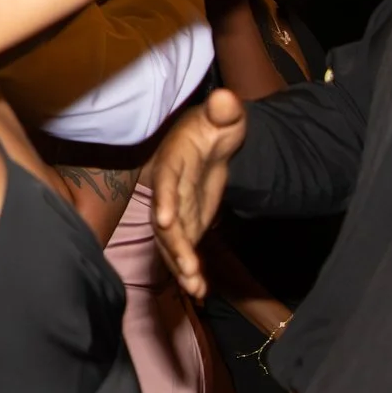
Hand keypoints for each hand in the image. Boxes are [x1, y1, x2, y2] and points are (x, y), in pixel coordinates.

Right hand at [153, 89, 248, 297]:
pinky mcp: (186, 223)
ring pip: (172, 241)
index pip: (167, 181)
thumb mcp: (225, 115)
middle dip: (175, 246)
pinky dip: (190, 269)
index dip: (165, 200)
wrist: (211, 141)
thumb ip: (224, 111)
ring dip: (181, 265)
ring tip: (196, 288)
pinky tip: (201, 291)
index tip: (166, 221)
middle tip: (189, 271)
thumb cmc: (216, 125)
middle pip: (166, 220)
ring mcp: (175, 208)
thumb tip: (226, 101)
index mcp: (174, 160)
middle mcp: (168, 188)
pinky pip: (184, 248)